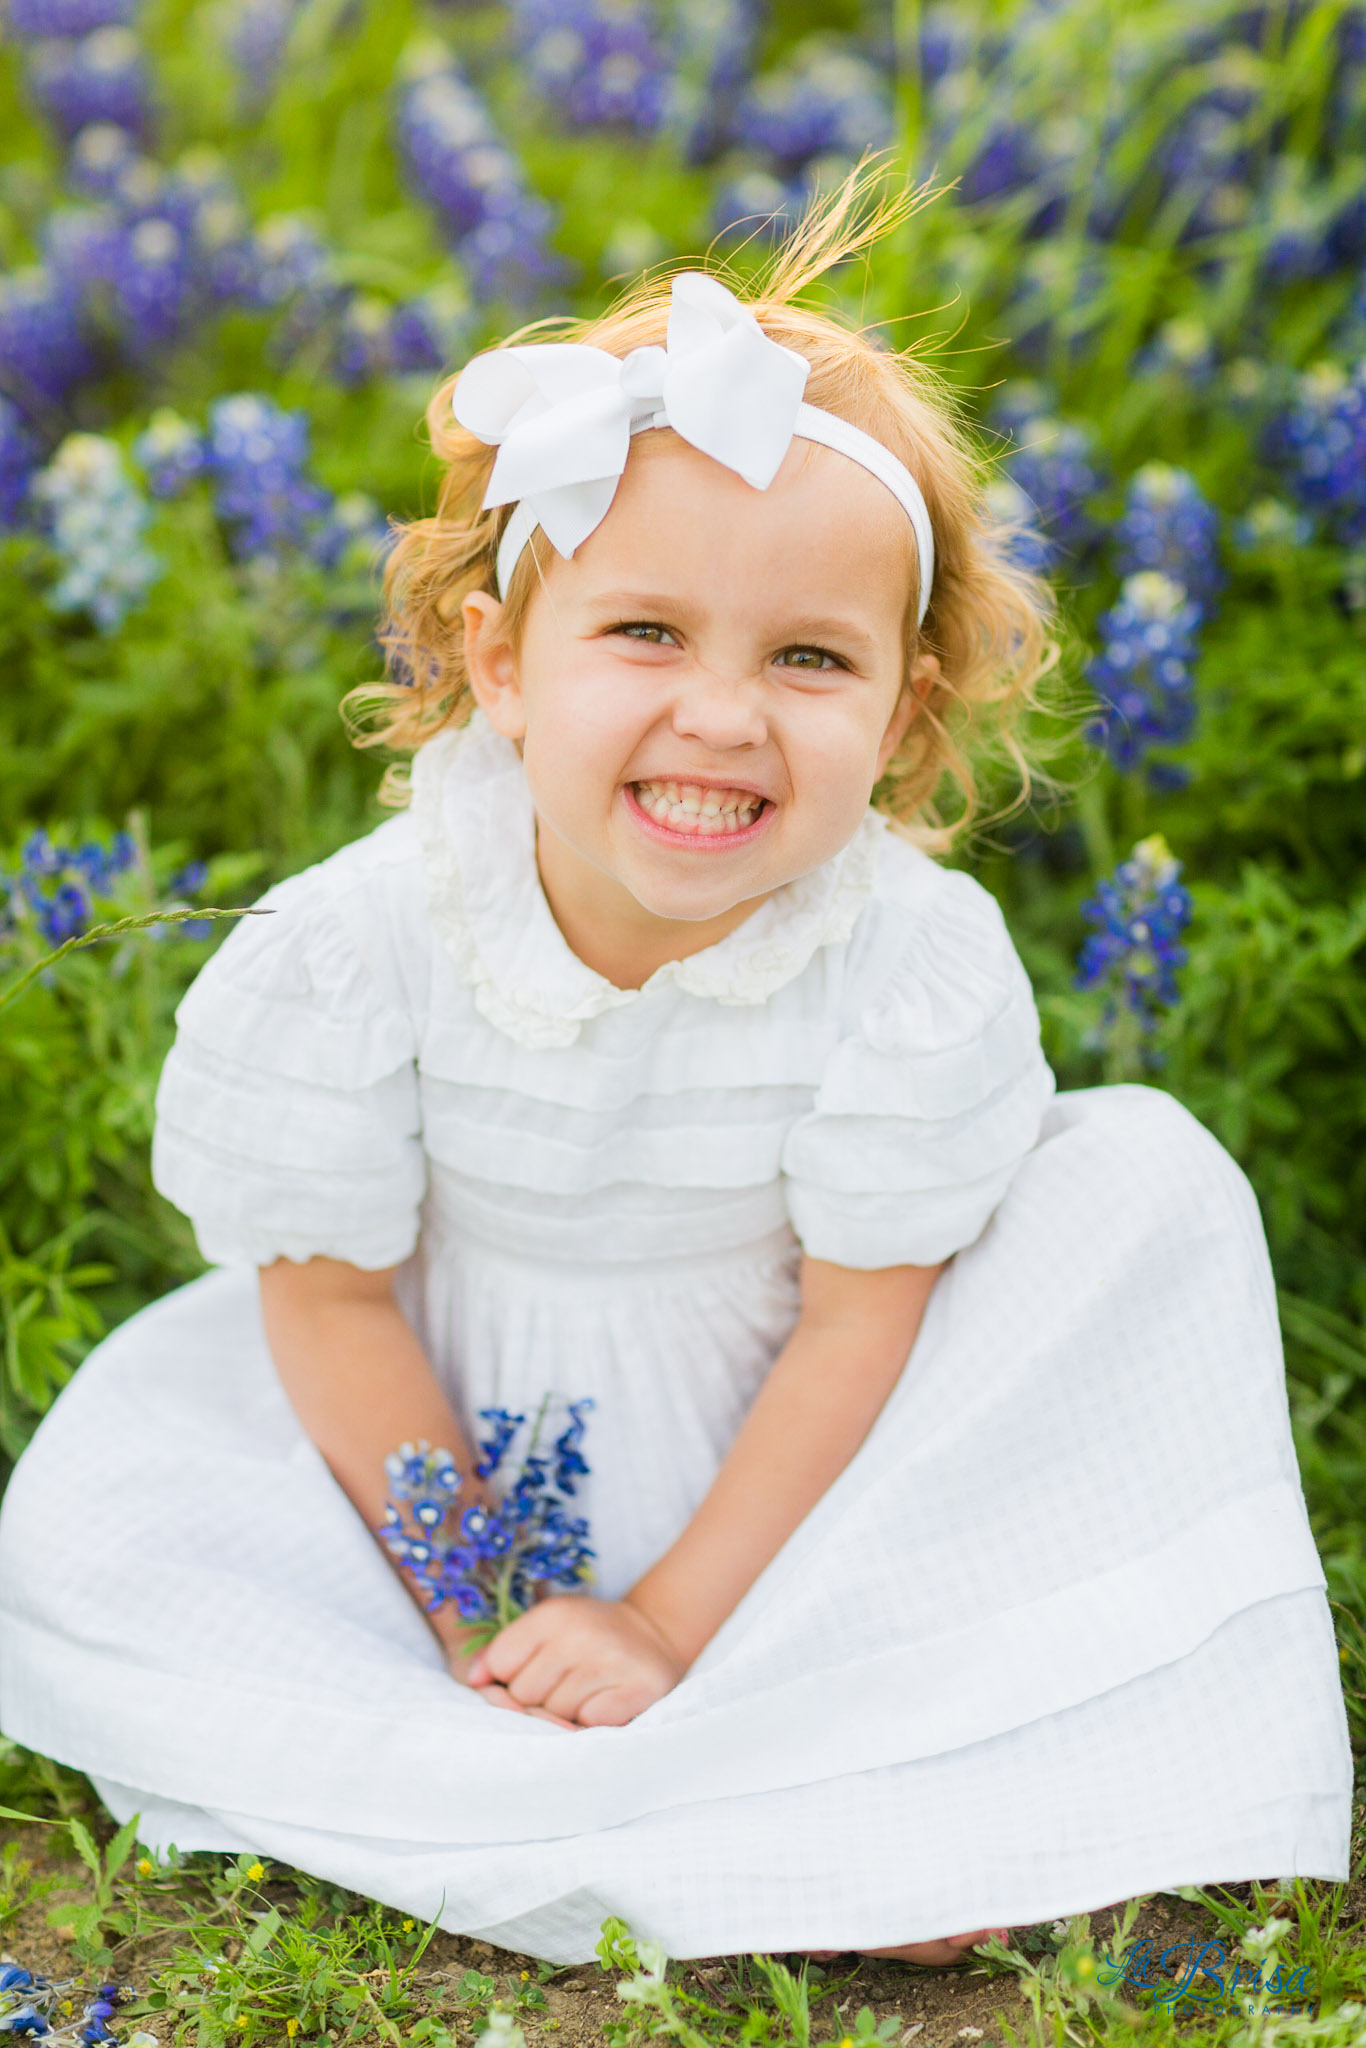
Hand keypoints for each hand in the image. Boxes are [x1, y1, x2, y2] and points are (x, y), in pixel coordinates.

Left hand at [466, 1595, 683, 1726]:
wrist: (655, 1636)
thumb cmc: (587, 1640)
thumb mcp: (545, 1631)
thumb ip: (502, 1653)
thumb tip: (472, 1681)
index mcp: (554, 1614)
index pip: (501, 1664)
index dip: (512, 1676)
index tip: (536, 1669)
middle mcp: (581, 1633)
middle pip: (524, 1695)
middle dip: (539, 1698)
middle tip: (567, 1681)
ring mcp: (610, 1661)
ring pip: (554, 1714)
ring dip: (567, 1712)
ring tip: (588, 1690)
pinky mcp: (637, 1689)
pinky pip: (590, 1724)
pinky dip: (594, 1720)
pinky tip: (606, 1701)